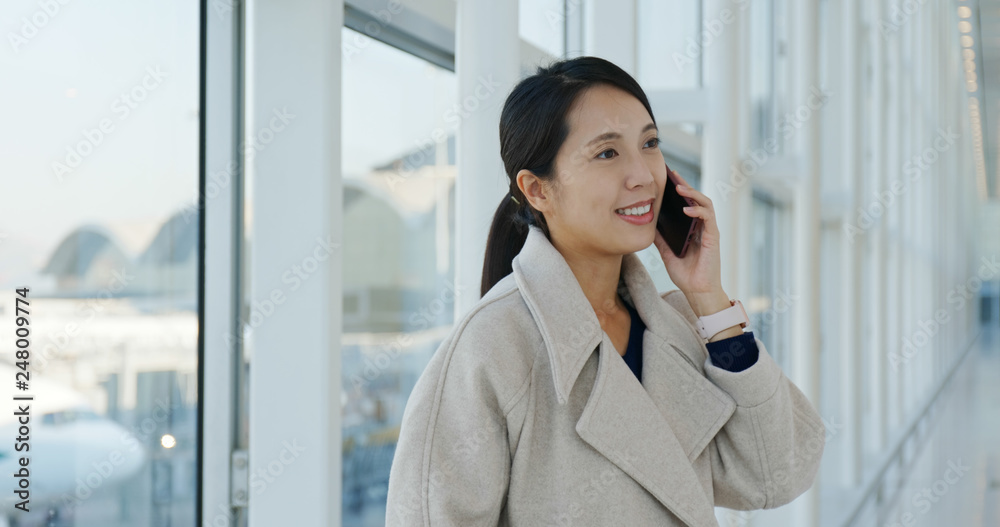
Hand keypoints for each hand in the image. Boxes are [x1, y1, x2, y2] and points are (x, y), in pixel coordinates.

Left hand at [652, 168, 725, 313]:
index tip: (667, 177)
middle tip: (673, 174)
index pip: (687, 203)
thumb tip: (647, 224)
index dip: (679, 189)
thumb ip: (660, 238)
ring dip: (693, 193)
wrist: (697, 291)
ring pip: (705, 204)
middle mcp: (702, 226)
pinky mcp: (713, 237)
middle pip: (696, 199)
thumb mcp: (666, 253)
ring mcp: (709, 230)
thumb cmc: (685, 274)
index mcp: (692, 228)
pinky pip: (708, 218)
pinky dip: (698, 211)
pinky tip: (687, 209)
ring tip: (679, 188)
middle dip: (685, 185)